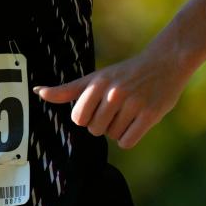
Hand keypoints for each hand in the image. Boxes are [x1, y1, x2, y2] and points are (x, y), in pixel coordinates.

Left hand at [32, 52, 185, 149]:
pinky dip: (129, 137)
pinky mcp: (150, 114)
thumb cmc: (125, 74)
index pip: (78, 119)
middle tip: (118, 108)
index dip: (88, 117)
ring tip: (130, 111)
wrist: (165, 62)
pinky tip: (136, 122)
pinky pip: (127, 142)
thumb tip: (39, 92)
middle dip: (104, 124)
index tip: (100, 105)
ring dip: (119, 129)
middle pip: (95, 130)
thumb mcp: (95, 78)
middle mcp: (114, 93)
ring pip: (112, 136)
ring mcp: (133, 103)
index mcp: (98, 84)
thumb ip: (68, 90)